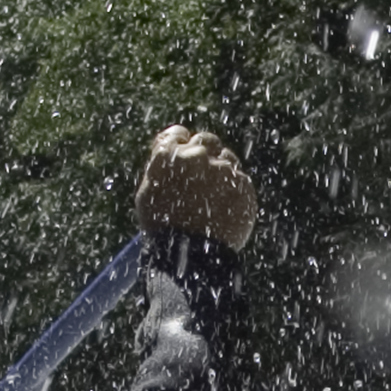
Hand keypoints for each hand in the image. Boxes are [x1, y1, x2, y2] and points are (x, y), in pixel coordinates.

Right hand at [135, 124, 259, 250]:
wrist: (191, 256)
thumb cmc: (163, 227)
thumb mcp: (147, 194)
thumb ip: (159, 165)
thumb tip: (171, 144)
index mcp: (168, 156)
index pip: (177, 134)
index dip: (180, 144)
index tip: (183, 154)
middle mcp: (196, 157)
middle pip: (206, 140)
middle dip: (205, 153)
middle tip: (201, 175)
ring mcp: (222, 170)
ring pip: (227, 158)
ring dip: (222, 170)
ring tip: (213, 197)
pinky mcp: (243, 185)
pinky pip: (240, 180)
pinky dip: (235, 191)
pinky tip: (225, 209)